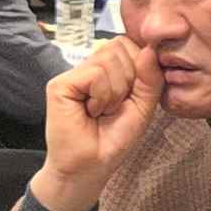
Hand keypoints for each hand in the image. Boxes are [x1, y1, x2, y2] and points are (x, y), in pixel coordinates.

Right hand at [31, 38, 160, 210]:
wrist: (91, 166)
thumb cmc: (113, 139)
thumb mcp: (143, 106)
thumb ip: (150, 77)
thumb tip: (149, 49)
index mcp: (108, 69)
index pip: (129, 44)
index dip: (139, 68)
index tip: (129, 98)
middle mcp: (89, 66)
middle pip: (120, 46)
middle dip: (128, 80)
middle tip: (113, 107)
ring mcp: (73, 74)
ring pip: (108, 59)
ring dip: (114, 92)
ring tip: (101, 111)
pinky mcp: (60, 84)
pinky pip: (95, 74)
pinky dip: (101, 97)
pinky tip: (90, 112)